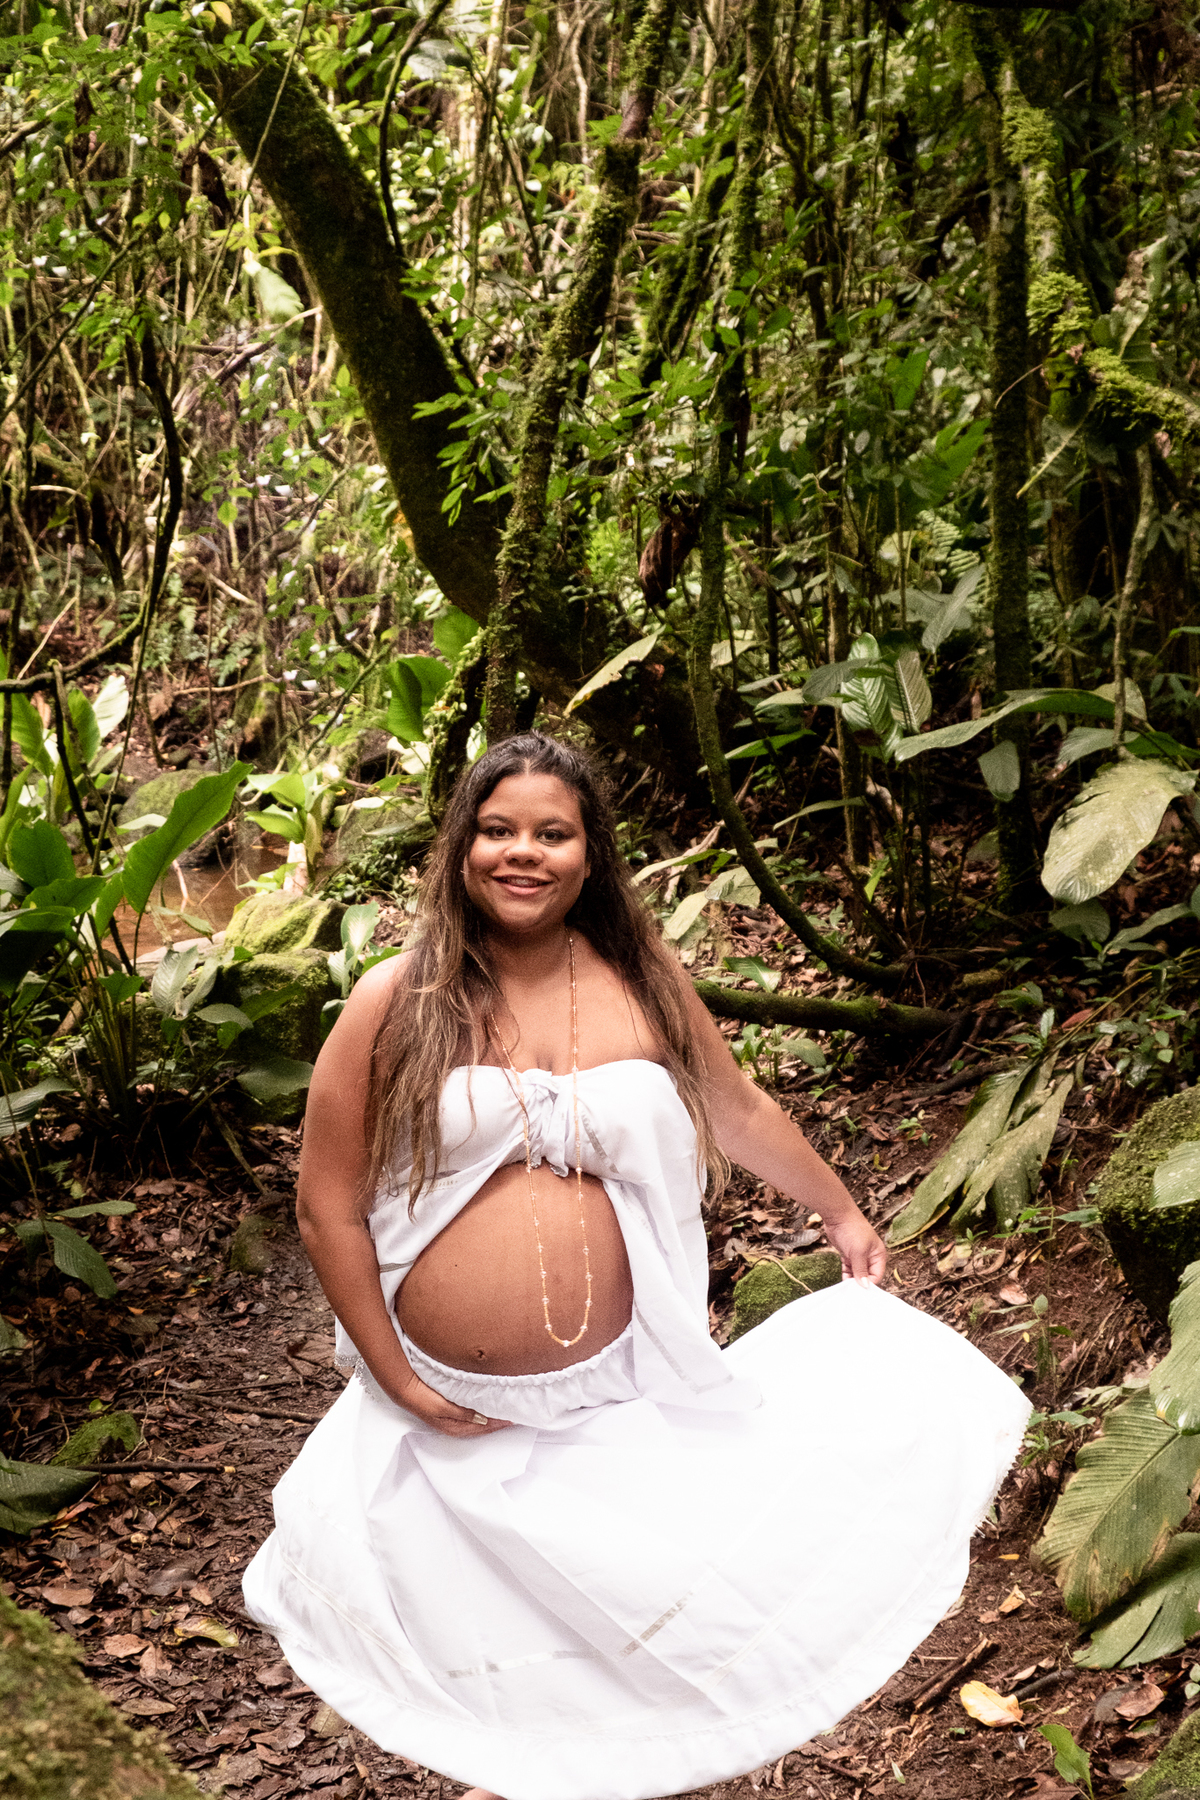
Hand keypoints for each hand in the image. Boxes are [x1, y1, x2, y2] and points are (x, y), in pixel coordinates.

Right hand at [393, 1368, 512, 1436]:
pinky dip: (483, 1412)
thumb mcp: (442, 1407)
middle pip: (483, 1427)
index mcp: (455, 1427)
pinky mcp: (452, 1411)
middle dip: (499, 1422)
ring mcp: (454, 1419)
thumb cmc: (422, 1399)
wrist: (406, 1390)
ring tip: (505, 1410)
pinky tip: (488, 1406)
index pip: (483, 1427)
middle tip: (515, 1414)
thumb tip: (483, 1419)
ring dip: (492, 1417)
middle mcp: (457, 1426)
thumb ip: (462, 1413)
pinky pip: (473, 1415)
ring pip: (479, 1422)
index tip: (514, 1417)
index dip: (499, 1423)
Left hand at [824, 1208, 886, 1284]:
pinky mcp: (848, 1254)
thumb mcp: (858, 1252)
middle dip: (860, 1282)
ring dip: (851, 1279)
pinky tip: (842, 1280)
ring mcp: (858, 1255)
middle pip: (867, 1275)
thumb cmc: (852, 1229)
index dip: (869, 1283)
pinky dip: (846, 1274)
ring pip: (857, 1273)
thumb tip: (865, 1286)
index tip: (859, 1291)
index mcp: (878, 1255)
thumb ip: (861, 1270)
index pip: (877, 1275)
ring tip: (845, 1288)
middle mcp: (870, 1256)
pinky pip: (849, 1268)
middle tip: (851, 1291)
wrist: (838, 1215)